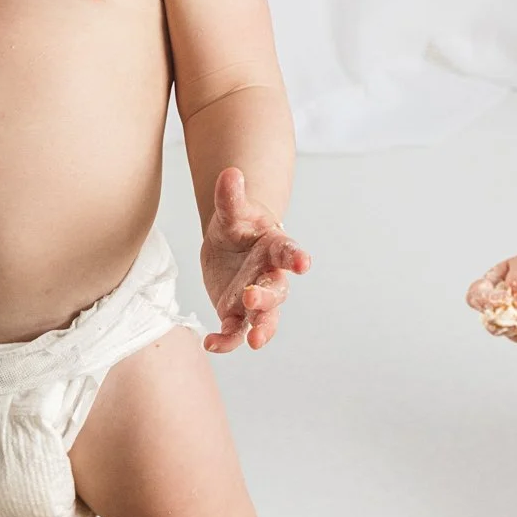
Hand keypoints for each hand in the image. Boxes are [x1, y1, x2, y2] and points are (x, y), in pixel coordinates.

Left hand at [200, 167, 310, 352]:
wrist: (230, 241)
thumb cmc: (238, 224)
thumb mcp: (231, 210)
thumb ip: (230, 196)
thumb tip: (230, 172)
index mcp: (274, 247)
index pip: (289, 252)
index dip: (297, 257)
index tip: (305, 263)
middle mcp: (270, 276)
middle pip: (276, 291)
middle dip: (268, 298)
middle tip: (254, 299)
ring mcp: (254, 297)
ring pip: (263, 317)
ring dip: (261, 329)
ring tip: (254, 341)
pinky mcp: (236, 312)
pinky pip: (235, 331)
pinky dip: (226, 340)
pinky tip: (211, 343)